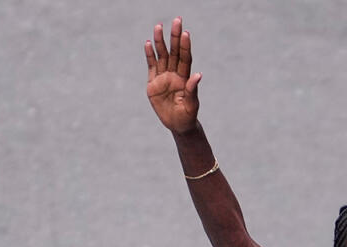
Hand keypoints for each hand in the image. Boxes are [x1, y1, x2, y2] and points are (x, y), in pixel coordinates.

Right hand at [144, 17, 200, 133]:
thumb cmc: (187, 116)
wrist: (177, 125)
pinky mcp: (153, 83)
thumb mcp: (191, 105)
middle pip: (174, 52)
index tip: (185, 33)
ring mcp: (163, 77)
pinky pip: (151, 66)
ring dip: (160, 42)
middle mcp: (174, 74)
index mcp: (185, 78)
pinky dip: (150, 55)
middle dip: (174, 37)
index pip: (185, 58)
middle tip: (176, 20)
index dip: (185, 46)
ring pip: (162, 56)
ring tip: (159, 26)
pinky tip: (148, 43)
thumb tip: (198, 75)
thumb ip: (192, 90)